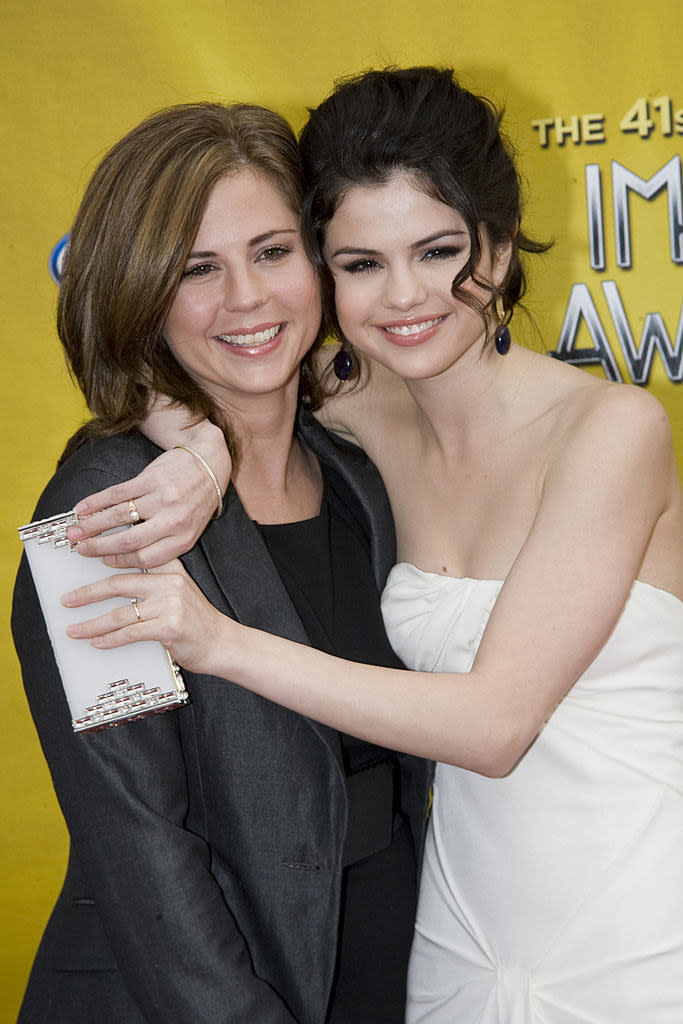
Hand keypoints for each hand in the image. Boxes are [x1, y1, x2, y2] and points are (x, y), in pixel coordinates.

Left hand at [62, 560, 231, 675]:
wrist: (222, 642)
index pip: (132, 558)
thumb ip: (154, 583)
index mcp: (171, 568)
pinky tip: (97, 642)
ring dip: (93, 623)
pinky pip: (131, 632)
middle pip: (119, 584)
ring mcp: (170, 604)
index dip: (105, 557)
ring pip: (121, 613)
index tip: (83, 559)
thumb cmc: (197, 621)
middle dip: (89, 593)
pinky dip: (111, 639)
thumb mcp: (180, 591)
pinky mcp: (170, 626)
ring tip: (74, 629)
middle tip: (68, 600)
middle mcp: (170, 582)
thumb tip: (114, 587)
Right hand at [66, 446, 230, 568]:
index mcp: (184, 537)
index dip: (122, 562)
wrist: (210, 460)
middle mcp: (174, 520)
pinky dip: (97, 501)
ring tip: (75, 530)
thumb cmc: (198, 497)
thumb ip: (168, 541)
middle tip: (80, 549)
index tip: (104, 562)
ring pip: (119, 516)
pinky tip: (83, 507)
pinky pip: (118, 493)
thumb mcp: (192, 526)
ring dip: (92, 525)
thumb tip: (130, 556)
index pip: (148, 558)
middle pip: (129, 540)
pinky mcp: (152, 478)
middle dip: (99, 547)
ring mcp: (162, 498)